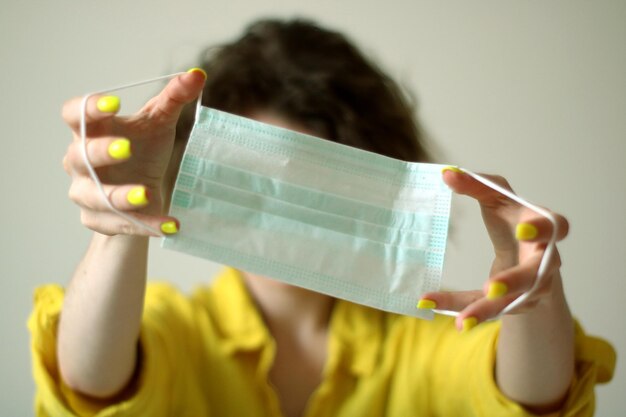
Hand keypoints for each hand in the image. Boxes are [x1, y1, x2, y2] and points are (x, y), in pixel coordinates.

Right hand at [61, 69, 205, 235]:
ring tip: (145, 194)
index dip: (88, 108)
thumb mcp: (159, 123)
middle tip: (126, 148)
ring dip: (119, 196)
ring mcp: (86, 193)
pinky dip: (145, 225)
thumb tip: (197, 74)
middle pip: (79, 156)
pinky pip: (120, 225)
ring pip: (94, 196)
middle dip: (100, 152)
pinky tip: (170, 225)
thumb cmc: (143, 150)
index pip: (74, 114)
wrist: (141, 195)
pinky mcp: (99, 221)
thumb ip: (174, 98)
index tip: (114, 102)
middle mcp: (80, 162)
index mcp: (91, 131)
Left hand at [419, 168, 569, 329]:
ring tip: (462, 320)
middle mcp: (543, 261)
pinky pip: (492, 310)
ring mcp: (533, 287)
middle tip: (492, 287)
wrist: (527, 254)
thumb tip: (446, 172)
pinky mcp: (516, 303)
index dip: (544, 229)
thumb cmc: (512, 220)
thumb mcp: (497, 200)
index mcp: (543, 228)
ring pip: (513, 302)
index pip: (556, 226)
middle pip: (536, 275)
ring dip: (487, 310)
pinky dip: (468, 312)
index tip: (522, 229)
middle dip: (516, 281)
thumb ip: (475, 185)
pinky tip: (443, 311)